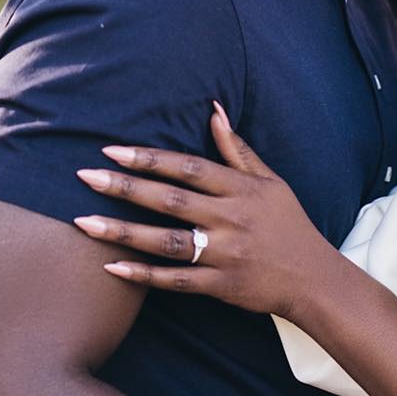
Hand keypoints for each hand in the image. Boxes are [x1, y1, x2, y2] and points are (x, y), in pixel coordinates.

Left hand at [72, 105, 332, 321]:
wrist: (313, 278)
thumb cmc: (289, 224)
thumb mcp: (271, 181)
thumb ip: (237, 149)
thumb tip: (213, 110)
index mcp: (241, 189)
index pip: (188, 167)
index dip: (150, 158)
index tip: (113, 150)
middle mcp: (231, 219)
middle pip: (170, 200)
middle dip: (125, 187)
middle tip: (85, 176)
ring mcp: (224, 254)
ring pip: (166, 241)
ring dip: (122, 231)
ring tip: (83, 223)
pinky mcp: (220, 285)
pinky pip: (175, 281)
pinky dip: (143, 275)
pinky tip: (111, 267)